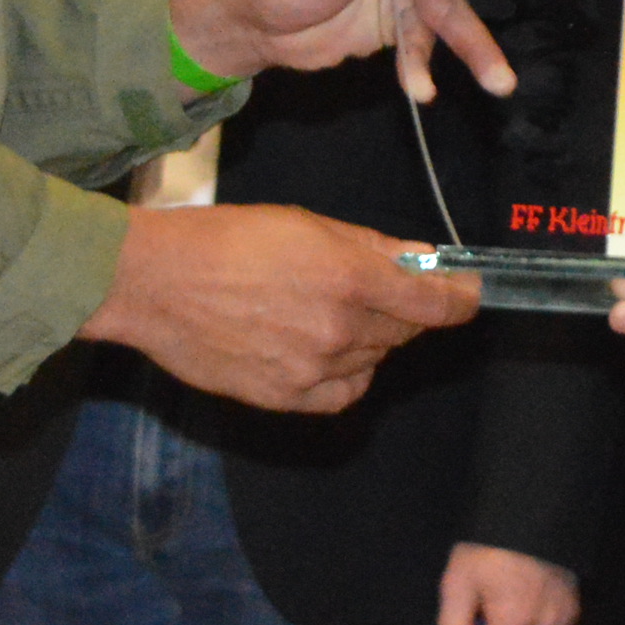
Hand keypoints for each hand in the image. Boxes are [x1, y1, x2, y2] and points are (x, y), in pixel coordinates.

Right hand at [82, 203, 471, 413]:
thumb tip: (421, 258)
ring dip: (367, 339)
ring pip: (372, 361)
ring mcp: (312, 369)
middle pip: (405, 332)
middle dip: (403, 311)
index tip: (469, 294)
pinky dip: (345, 375)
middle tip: (376, 291)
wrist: (155, 283)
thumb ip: (372, 247)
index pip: (435, 304)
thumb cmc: (225, 240)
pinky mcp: (285, 398)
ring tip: (323, 311)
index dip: (461, 299)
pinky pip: (342, 394)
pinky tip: (320, 350)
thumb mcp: (306, 225)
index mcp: (349, 279)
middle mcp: (339, 329)